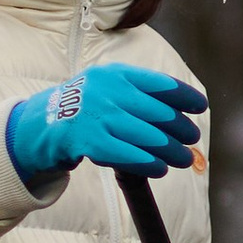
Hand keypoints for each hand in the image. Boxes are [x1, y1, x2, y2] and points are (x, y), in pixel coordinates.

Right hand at [6, 64, 205, 182]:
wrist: (42, 124)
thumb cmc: (85, 108)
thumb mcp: (106, 87)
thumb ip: (137, 92)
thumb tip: (181, 110)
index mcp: (116, 74)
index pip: (161, 84)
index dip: (185, 96)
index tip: (200, 107)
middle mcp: (108, 91)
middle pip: (159, 114)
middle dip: (181, 129)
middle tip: (191, 139)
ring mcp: (98, 115)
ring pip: (149, 137)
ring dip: (172, 151)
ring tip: (184, 159)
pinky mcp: (89, 142)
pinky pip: (130, 155)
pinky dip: (150, 163)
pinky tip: (161, 168)